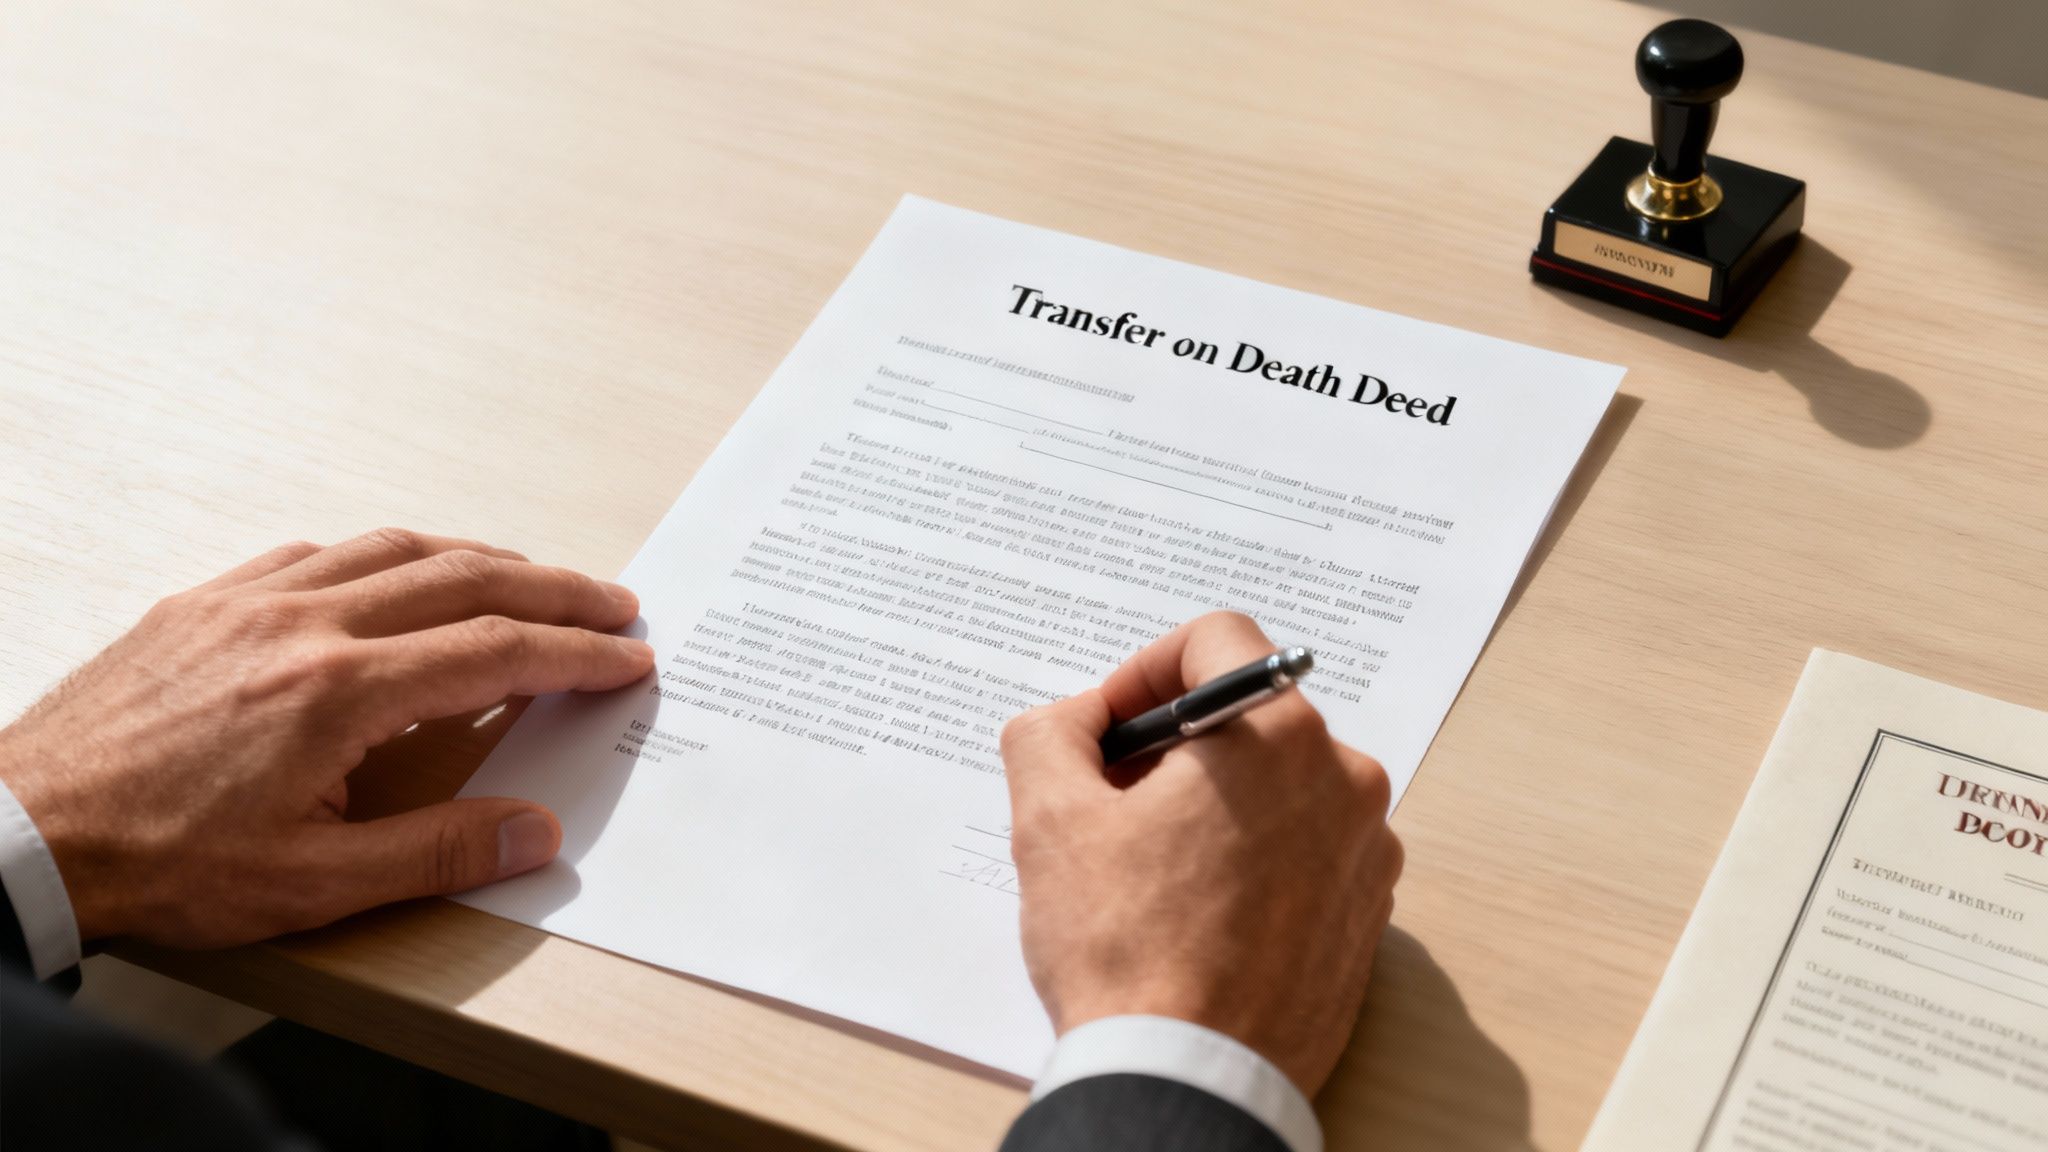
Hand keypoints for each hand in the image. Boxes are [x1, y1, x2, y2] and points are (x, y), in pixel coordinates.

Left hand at [0, 528, 652, 949]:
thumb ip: (437, 854)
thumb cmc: (158, 862)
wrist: (22, 829)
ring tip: (528, 577)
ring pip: (393, 548)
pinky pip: (316, 552)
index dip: (576, 652)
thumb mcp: (311, 886)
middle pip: (463, 578)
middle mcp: (303, 625)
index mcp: (340, 692)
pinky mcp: (204, 601)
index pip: (495, 652)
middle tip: (612, 601)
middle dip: (554, 587)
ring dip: (478, 556)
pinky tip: (398, 575)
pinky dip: (384, 556)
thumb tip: (536, 830)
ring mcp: (250, 602)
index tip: (627, 655)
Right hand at [1001, 611, 1402, 1095]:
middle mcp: (1344, 780)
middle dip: (1173, 742)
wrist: (1191, 1083)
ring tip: (1147, 864)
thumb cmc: (1127, 954)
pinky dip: (1252, 854)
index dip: (1145, 670)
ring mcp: (1366, 852)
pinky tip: (1195, 908)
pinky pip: (1306, 847)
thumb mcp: (1050, 820)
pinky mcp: (1367, 914)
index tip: (1108, 725)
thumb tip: (1074, 720)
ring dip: (1213, 800)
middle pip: (1249, 716)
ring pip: (1279, 783)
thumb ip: (1050, 732)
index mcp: (1278, 737)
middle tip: (1111, 798)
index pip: (1218, 640)